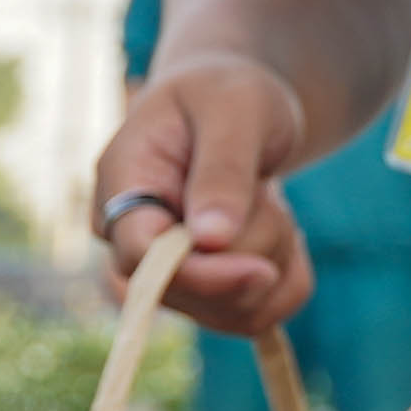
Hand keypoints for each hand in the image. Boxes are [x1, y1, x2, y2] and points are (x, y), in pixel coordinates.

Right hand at [94, 60, 320, 332]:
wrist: (236, 109)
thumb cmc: (227, 93)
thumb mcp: (234, 109)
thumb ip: (223, 169)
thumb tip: (209, 239)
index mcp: (123, 183)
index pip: (140, 255)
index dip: (198, 274)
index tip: (261, 271)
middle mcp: (131, 237)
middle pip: (191, 291)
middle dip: (253, 249)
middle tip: (265, 187)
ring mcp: (165, 271)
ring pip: (232, 311)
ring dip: (273, 259)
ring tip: (266, 200)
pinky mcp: (203, 293)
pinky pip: (257, 317)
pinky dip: (287, 281)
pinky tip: (284, 234)